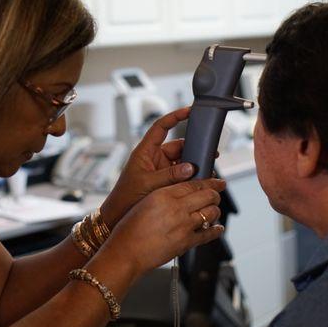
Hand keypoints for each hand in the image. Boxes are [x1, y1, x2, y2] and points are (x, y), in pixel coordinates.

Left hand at [101, 107, 196, 227]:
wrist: (118, 215)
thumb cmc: (126, 197)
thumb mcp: (149, 184)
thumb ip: (170, 175)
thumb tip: (190, 167)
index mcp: (145, 151)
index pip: (161, 127)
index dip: (175, 116)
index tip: (189, 111)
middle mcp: (153, 157)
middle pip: (178, 146)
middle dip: (193, 149)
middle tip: (209, 153)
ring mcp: (160, 169)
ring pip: (182, 161)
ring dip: (194, 165)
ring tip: (207, 169)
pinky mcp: (165, 180)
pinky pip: (181, 174)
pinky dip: (191, 176)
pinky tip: (201, 180)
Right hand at [101, 178, 226, 275]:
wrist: (126, 252)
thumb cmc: (130, 228)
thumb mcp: (146, 202)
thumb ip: (166, 196)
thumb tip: (183, 194)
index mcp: (164, 194)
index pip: (194, 183)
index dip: (209, 182)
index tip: (216, 182)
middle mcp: (176, 208)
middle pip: (207, 195)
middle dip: (215, 194)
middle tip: (216, 194)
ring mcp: (183, 226)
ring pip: (211, 212)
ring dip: (215, 210)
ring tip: (213, 211)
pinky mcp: (186, 243)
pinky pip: (208, 234)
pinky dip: (216, 230)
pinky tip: (217, 228)